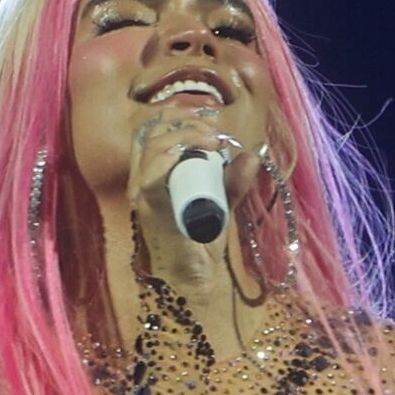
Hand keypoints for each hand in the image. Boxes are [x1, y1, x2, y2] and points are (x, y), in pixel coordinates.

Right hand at [126, 107, 242, 286]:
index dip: (177, 117)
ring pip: (153, 150)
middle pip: (154, 134)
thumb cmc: (202, 240)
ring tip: (211, 141)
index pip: (154, 132)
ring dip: (184, 136)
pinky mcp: (149, 210)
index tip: (208, 121)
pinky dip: (168, 160)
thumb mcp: (221, 202)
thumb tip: (253, 153)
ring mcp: (143, 195)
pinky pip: (150, 178)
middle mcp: (141, 180)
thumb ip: (234, 180)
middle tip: (214, 133)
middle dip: (186, 124)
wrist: (195, 277)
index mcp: (152, 174)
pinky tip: (187, 152)